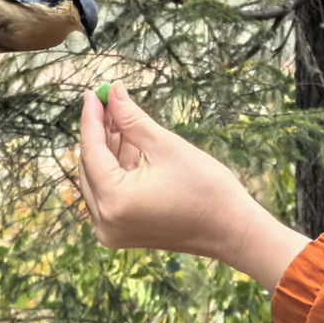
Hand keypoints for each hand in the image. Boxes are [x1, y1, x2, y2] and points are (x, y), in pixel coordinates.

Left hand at [78, 83, 309, 288]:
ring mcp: (112, 230)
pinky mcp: (123, 231)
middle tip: (107, 101)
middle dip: (99, 132)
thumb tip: (113, 91)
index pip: (91, 151)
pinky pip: (111, 193)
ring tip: (119, 116)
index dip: (92, 119)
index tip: (92, 93)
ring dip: (109, 149)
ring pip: (100, 179)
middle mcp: (105, 221)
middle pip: (91, 167)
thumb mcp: (165, 146)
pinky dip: (118, 168)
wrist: (232, 230)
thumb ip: (131, 119)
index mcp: (114, 201)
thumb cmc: (205, 189)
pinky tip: (127, 141)